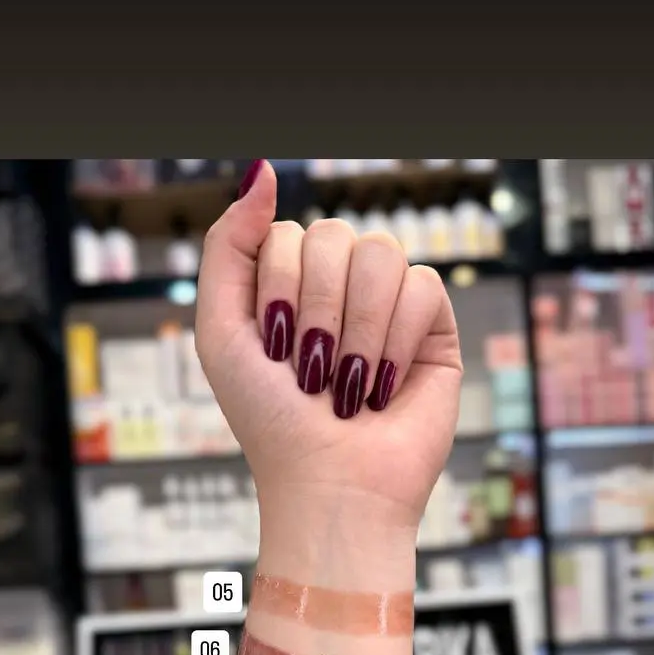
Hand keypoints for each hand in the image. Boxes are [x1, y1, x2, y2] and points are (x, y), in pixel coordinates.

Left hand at [195, 160, 462, 535]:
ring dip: (357, 330)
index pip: (285, 234)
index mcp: (287, 283)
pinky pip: (423, 284)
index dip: (278, 293)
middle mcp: (339, 285)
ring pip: (381, 254)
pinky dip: (397, 341)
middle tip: (313, 374)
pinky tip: (385, 384)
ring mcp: (388, 303)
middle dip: (315, 312)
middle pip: (333, 236)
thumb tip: (263, 171)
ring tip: (350, 384)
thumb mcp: (220, 331)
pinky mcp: (433, 327)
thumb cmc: (271, 420)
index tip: (275, 353)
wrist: (330, 484)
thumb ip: (227, 246)